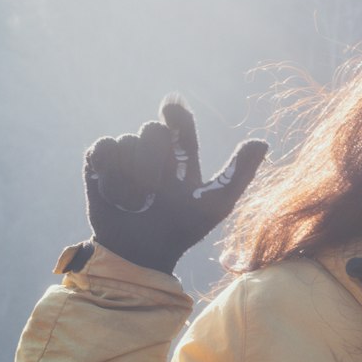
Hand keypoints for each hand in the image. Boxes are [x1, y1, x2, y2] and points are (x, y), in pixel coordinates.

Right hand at [83, 98, 267, 272]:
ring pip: (127, 140)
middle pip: (153, 130)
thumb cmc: (181, 231)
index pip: (181, 124)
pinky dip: (109, 170)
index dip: (177, 112)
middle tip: (156, 188)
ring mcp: (125, 157)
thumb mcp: (216, 202)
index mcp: (182, 157)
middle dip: (154, 157)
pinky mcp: (98, 164)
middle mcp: (154, 153)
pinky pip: (103, 147)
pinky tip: (115, 192)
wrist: (140, 253)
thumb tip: (263, 141)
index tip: (171, 108)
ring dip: (132, 174)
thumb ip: (239, 172)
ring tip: (136, 200)